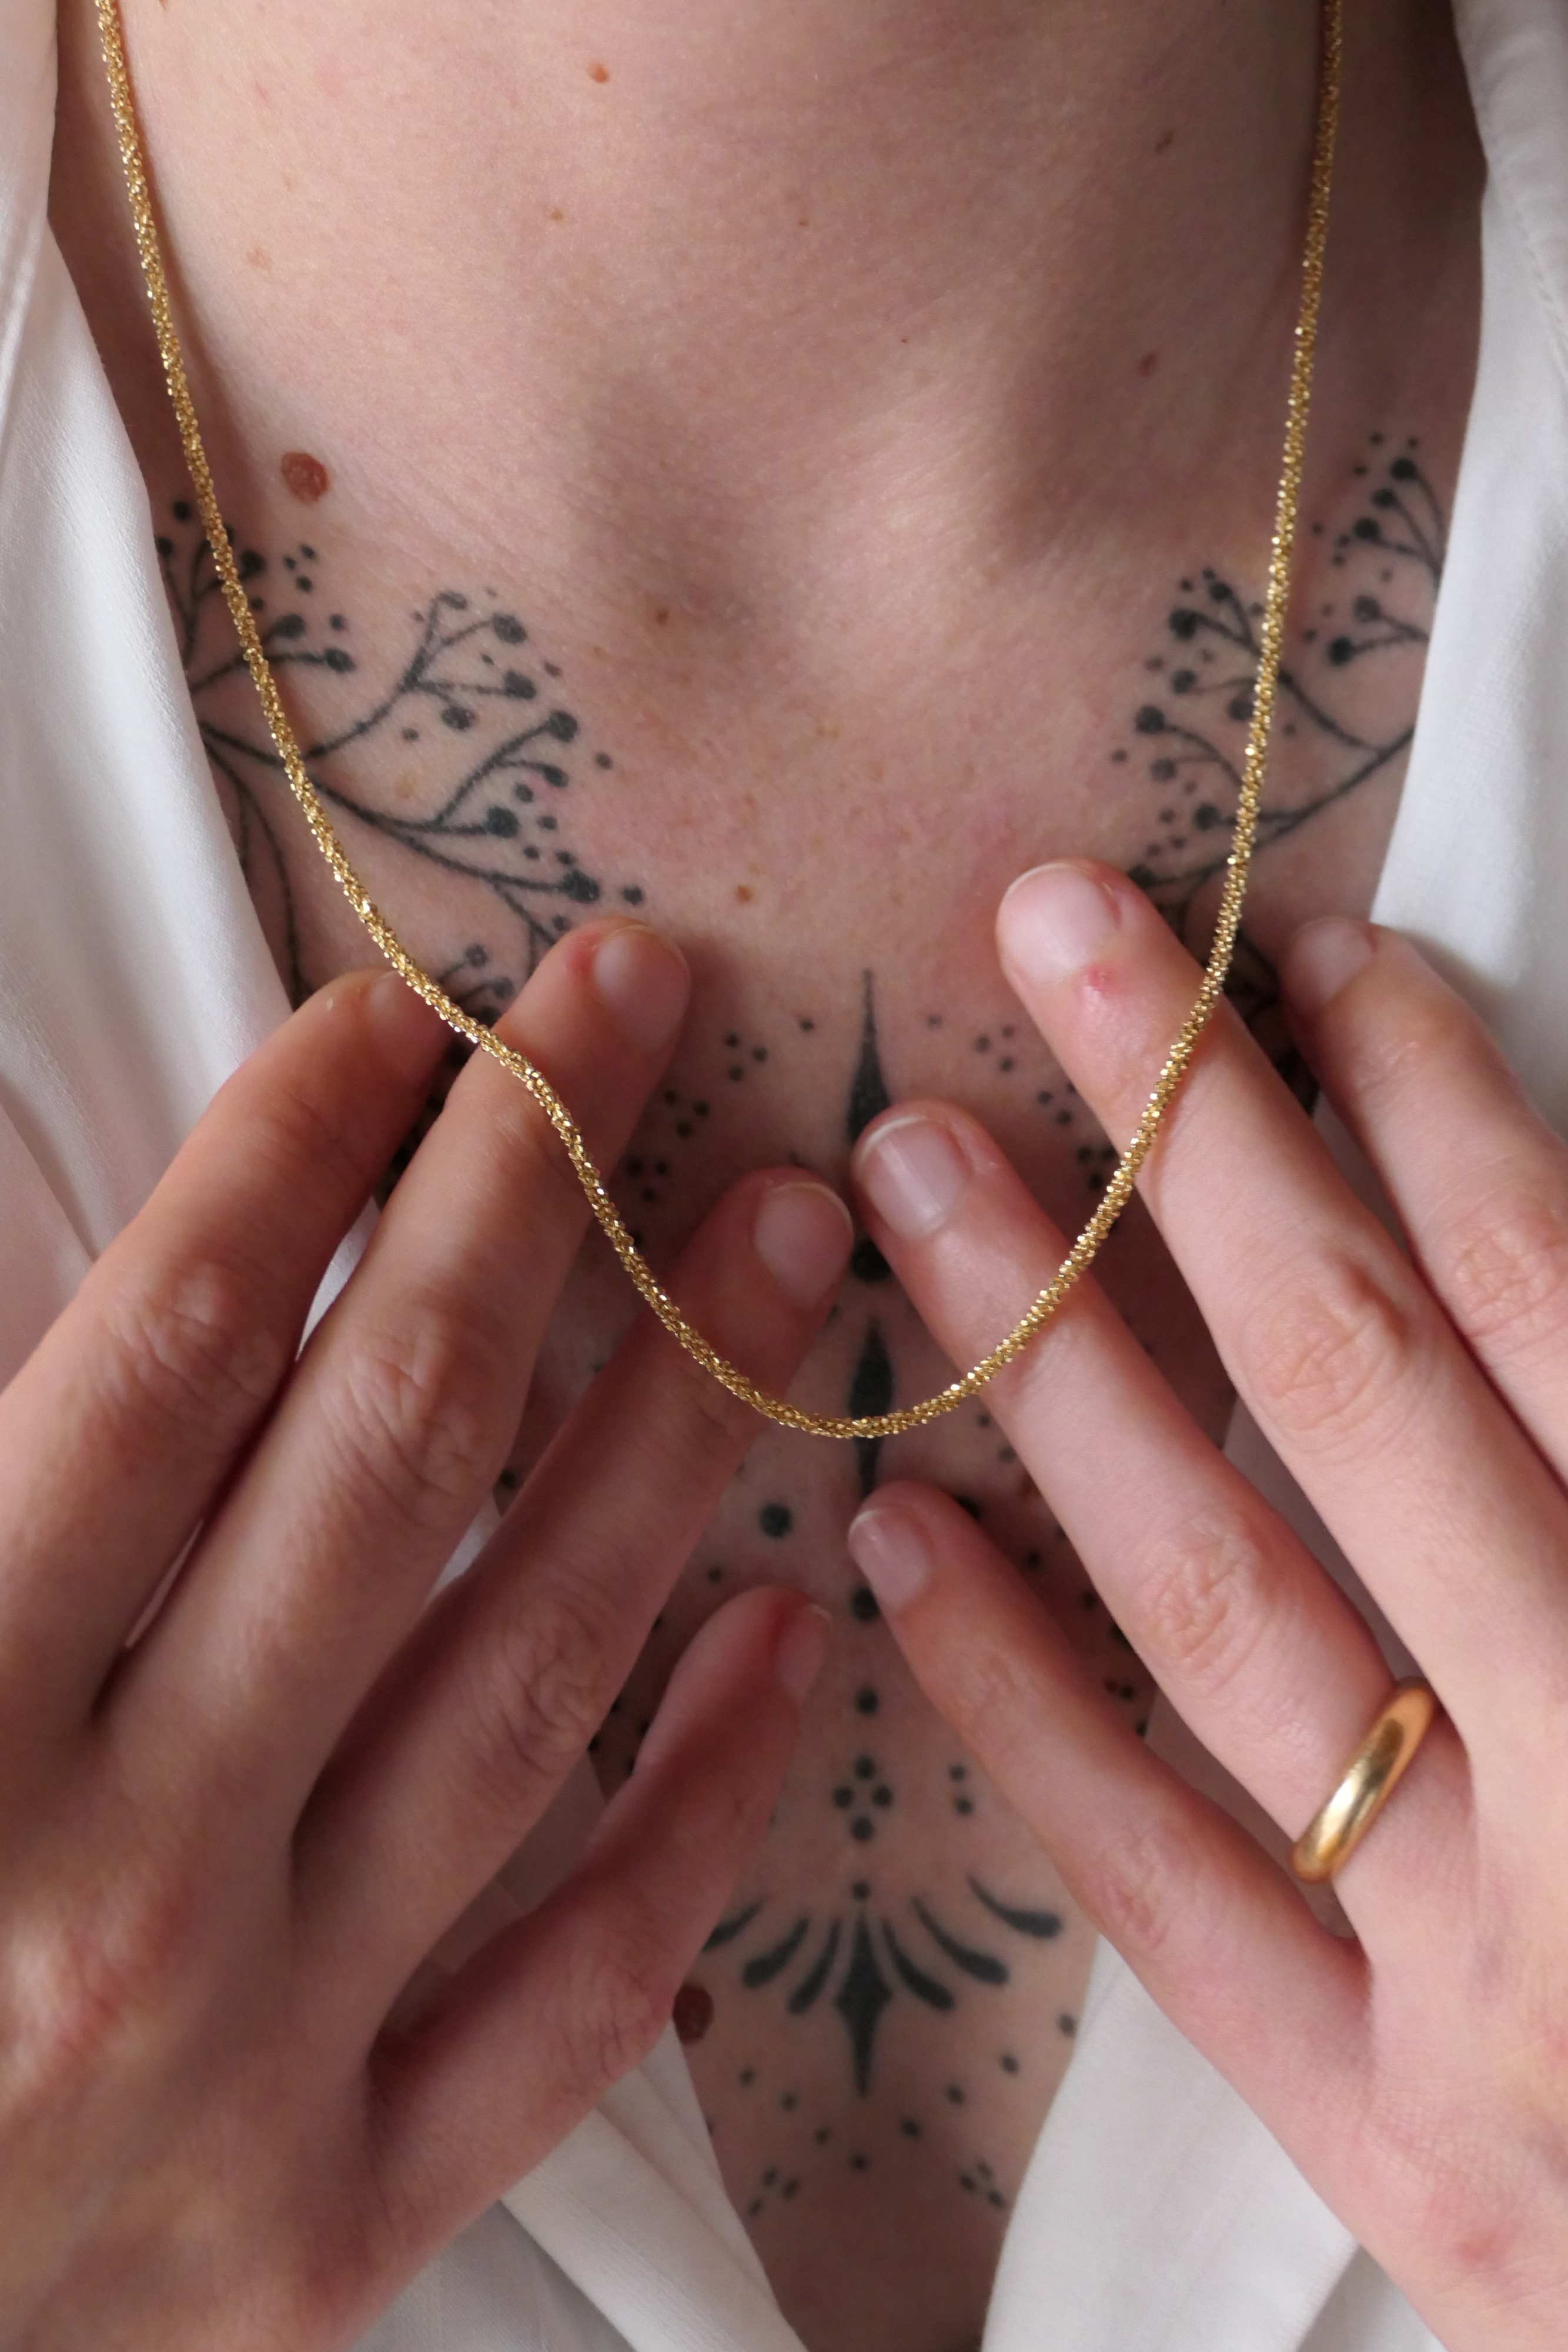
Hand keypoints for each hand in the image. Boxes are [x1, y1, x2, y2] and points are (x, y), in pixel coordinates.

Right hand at [0, 918, 845, 2348]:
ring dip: (675, 1430)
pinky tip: (788, 1623)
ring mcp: (243, 2068)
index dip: (293, 1151)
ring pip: (527, 1677)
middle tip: (640, 1013)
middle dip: (521, 1200)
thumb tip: (130, 1302)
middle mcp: (109, 1887)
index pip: (167, 1359)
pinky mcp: (329, 2231)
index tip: (398, 1016)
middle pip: (382, 1460)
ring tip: (783, 1247)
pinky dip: (699, 1803)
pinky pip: (576, 1988)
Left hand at [845, 864, 1567, 2350]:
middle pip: (1367, 1400)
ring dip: (1057, 1369)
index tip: (1315, 960)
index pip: (1564, 1301)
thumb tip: (1529, 1238)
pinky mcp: (1391, 2141)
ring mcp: (1492, 1987)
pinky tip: (897, 1534)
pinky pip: (1168, 1900)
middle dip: (1200, 1148)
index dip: (1441, 1103)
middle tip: (1050, 938)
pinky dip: (1025, 1710)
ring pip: (1231, 1612)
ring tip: (917, 1177)